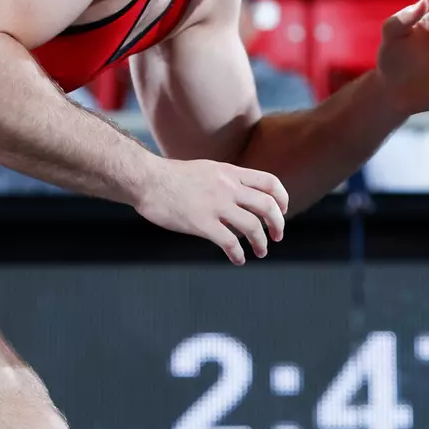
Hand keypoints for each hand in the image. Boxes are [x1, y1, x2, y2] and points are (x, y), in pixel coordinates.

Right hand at [131, 157, 288, 265]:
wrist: (146, 179)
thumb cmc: (171, 177)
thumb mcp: (207, 169)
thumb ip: (226, 180)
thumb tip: (241, 196)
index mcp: (230, 172)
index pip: (269, 182)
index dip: (281, 198)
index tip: (282, 211)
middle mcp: (227, 187)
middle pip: (267, 205)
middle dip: (277, 224)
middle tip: (277, 236)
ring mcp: (215, 205)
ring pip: (252, 227)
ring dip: (261, 243)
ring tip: (261, 252)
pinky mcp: (201, 223)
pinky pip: (229, 242)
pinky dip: (238, 254)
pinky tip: (238, 259)